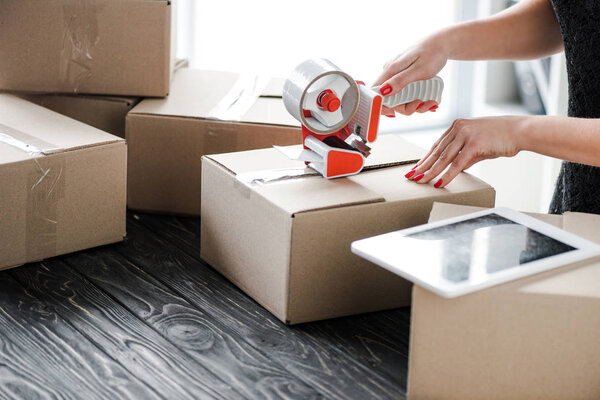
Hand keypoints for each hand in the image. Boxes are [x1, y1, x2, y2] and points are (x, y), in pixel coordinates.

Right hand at [374, 36, 447, 115]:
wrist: (442, 44)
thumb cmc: (432, 53)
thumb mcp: (418, 69)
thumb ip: (400, 80)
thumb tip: (383, 91)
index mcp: (390, 69)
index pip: (375, 92)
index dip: (381, 105)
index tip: (394, 113)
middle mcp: (390, 73)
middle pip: (390, 99)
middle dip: (407, 107)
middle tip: (422, 104)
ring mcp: (397, 75)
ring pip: (400, 98)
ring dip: (415, 105)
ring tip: (430, 102)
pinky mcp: (403, 78)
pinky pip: (406, 94)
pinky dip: (417, 100)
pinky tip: (428, 99)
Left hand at [406, 116, 525, 186]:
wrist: (520, 131)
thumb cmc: (501, 137)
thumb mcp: (478, 144)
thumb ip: (464, 155)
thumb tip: (455, 169)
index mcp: (457, 126)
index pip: (437, 145)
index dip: (425, 158)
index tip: (416, 168)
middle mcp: (458, 128)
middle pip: (436, 151)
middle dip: (422, 166)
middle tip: (411, 176)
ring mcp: (465, 135)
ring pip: (443, 158)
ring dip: (430, 172)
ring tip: (420, 181)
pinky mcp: (473, 144)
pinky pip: (456, 163)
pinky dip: (447, 175)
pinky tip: (439, 182)